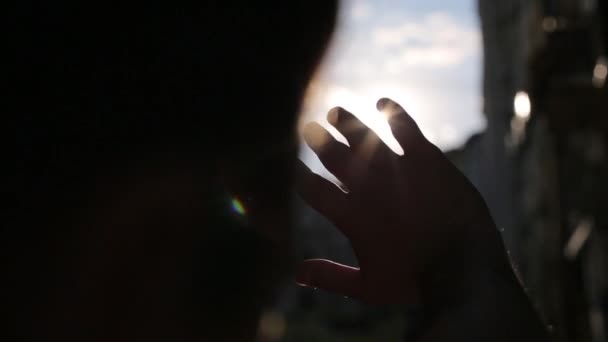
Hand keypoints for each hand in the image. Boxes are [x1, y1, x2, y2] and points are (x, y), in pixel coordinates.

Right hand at [296, 98, 510, 305]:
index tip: (286, 162)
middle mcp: (367, 187)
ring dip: (346, 122)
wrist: (463, 267)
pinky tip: (383, 102)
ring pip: (363, 136)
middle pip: (333, 155)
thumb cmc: (414, 282)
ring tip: (335, 111)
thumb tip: (296, 274)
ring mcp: (396, 169)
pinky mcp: (425, 158)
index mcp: (350, 216)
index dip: (296, 174)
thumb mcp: (367, 287)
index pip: (312, 189)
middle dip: (317, 140)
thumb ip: (329, 278)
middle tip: (307, 127)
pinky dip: (392, 111)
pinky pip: (404, 126)